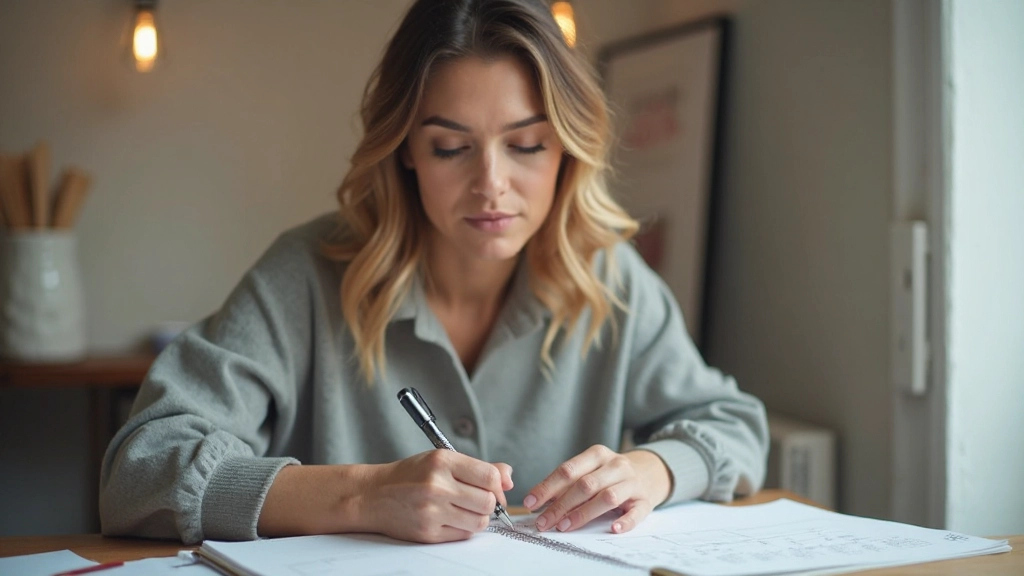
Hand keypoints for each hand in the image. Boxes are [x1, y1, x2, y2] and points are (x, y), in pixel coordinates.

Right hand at [363, 450, 512, 542]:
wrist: (373, 495)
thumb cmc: (410, 475)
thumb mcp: (441, 460)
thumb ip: (478, 467)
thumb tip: (509, 478)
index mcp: (442, 462)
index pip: (490, 477)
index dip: (499, 485)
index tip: (496, 489)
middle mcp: (437, 485)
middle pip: (488, 502)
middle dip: (489, 502)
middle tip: (478, 500)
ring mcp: (432, 511)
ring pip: (479, 521)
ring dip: (478, 517)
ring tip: (464, 509)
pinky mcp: (428, 533)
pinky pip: (463, 535)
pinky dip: (464, 528)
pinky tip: (451, 518)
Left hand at [524, 445, 670, 533]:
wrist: (649, 472)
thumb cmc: (609, 474)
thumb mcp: (590, 470)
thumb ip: (568, 482)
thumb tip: (538, 499)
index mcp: (597, 454)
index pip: (568, 470)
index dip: (547, 487)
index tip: (531, 502)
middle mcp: (616, 465)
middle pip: (585, 485)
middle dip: (561, 505)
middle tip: (544, 522)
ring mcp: (632, 482)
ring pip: (607, 497)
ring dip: (583, 513)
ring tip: (565, 526)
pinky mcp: (644, 501)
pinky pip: (635, 513)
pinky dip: (625, 521)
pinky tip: (613, 529)